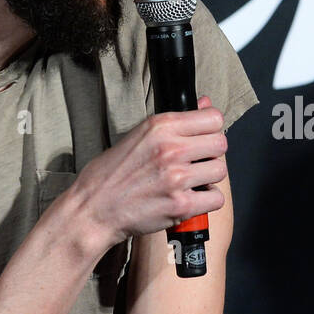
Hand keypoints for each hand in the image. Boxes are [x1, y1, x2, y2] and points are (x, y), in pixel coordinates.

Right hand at [69, 95, 227, 251]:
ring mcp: (177, 177)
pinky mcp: (181, 205)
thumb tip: (205, 104)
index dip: (211, 130)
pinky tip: (190, 199)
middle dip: (211, 154)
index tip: (202, 139)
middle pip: (221, 144)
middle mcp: (171, 148)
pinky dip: (206, 201)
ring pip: (220, 170)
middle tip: (196, 163)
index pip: (213, 118)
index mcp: (161, 126)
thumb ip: (174, 123)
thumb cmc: (110, 174)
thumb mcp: (139, 135)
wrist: (92, 209)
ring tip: (190, 182)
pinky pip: (216, 198)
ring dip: (209, 178)